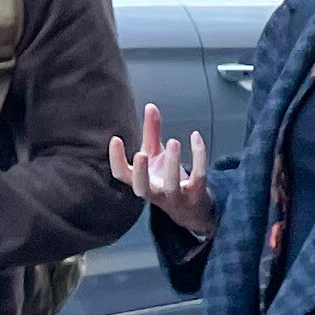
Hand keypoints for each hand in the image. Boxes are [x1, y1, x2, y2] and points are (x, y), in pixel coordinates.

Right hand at [109, 103, 213, 238]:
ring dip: (172, 164)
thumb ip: (151, 132)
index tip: (116, 139)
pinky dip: (198, 156)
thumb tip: (150, 106)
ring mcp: (176, 197)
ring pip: (171, 185)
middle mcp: (155, 193)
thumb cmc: (167, 179)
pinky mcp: (196, 194)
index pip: (122, 175)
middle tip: (141, 153)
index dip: (116, 159)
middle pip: (142, 189)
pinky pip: (198, 176)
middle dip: (141, 173)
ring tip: (173, 141)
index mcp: (141, 182)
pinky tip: (196, 136)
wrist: (192, 209)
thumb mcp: (156, 156)